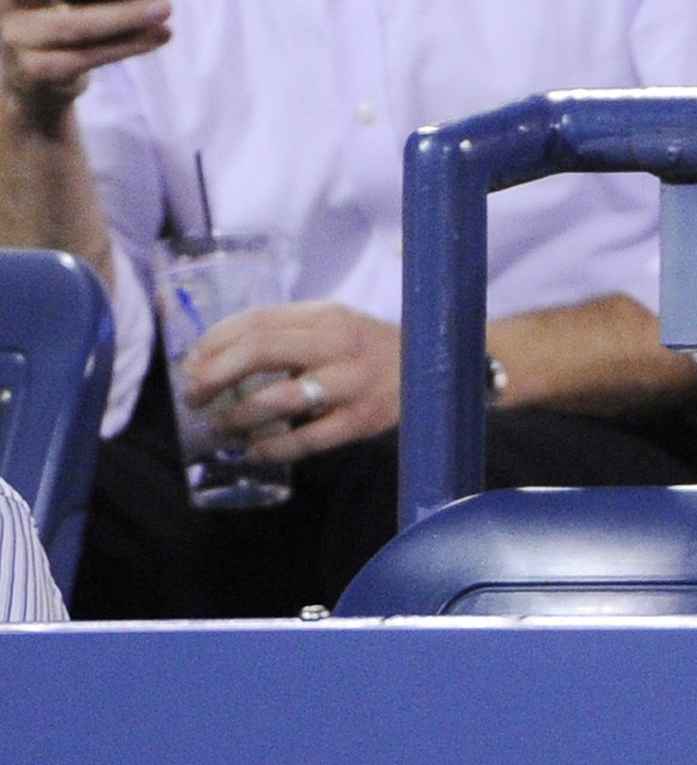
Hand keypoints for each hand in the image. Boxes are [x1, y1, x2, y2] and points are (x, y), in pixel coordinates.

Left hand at [178, 301, 400, 464]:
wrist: (434, 369)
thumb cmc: (368, 348)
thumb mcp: (333, 325)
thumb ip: (286, 332)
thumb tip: (216, 355)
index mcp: (325, 316)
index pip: (256, 321)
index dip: (214, 342)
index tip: (191, 363)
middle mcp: (337, 345)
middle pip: (261, 350)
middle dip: (216, 375)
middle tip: (194, 395)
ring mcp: (351, 384)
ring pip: (280, 399)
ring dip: (238, 417)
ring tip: (217, 428)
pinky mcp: (361, 421)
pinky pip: (307, 440)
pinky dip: (273, 449)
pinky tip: (254, 452)